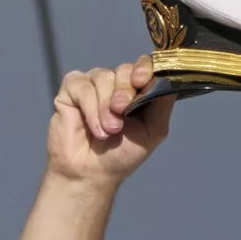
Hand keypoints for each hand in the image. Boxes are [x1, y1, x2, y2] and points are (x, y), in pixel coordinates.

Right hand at [47, 57, 173, 186]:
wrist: (90, 174)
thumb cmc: (121, 155)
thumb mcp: (153, 130)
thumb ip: (162, 102)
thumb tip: (170, 77)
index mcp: (136, 90)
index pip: (144, 65)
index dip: (143, 68)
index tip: (141, 81)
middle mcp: (115, 83)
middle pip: (124, 69)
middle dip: (124, 91)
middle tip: (121, 112)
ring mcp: (92, 85)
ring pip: (102, 77)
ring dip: (105, 106)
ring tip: (108, 131)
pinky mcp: (71, 91)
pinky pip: (82, 86)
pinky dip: (90, 107)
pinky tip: (94, 128)